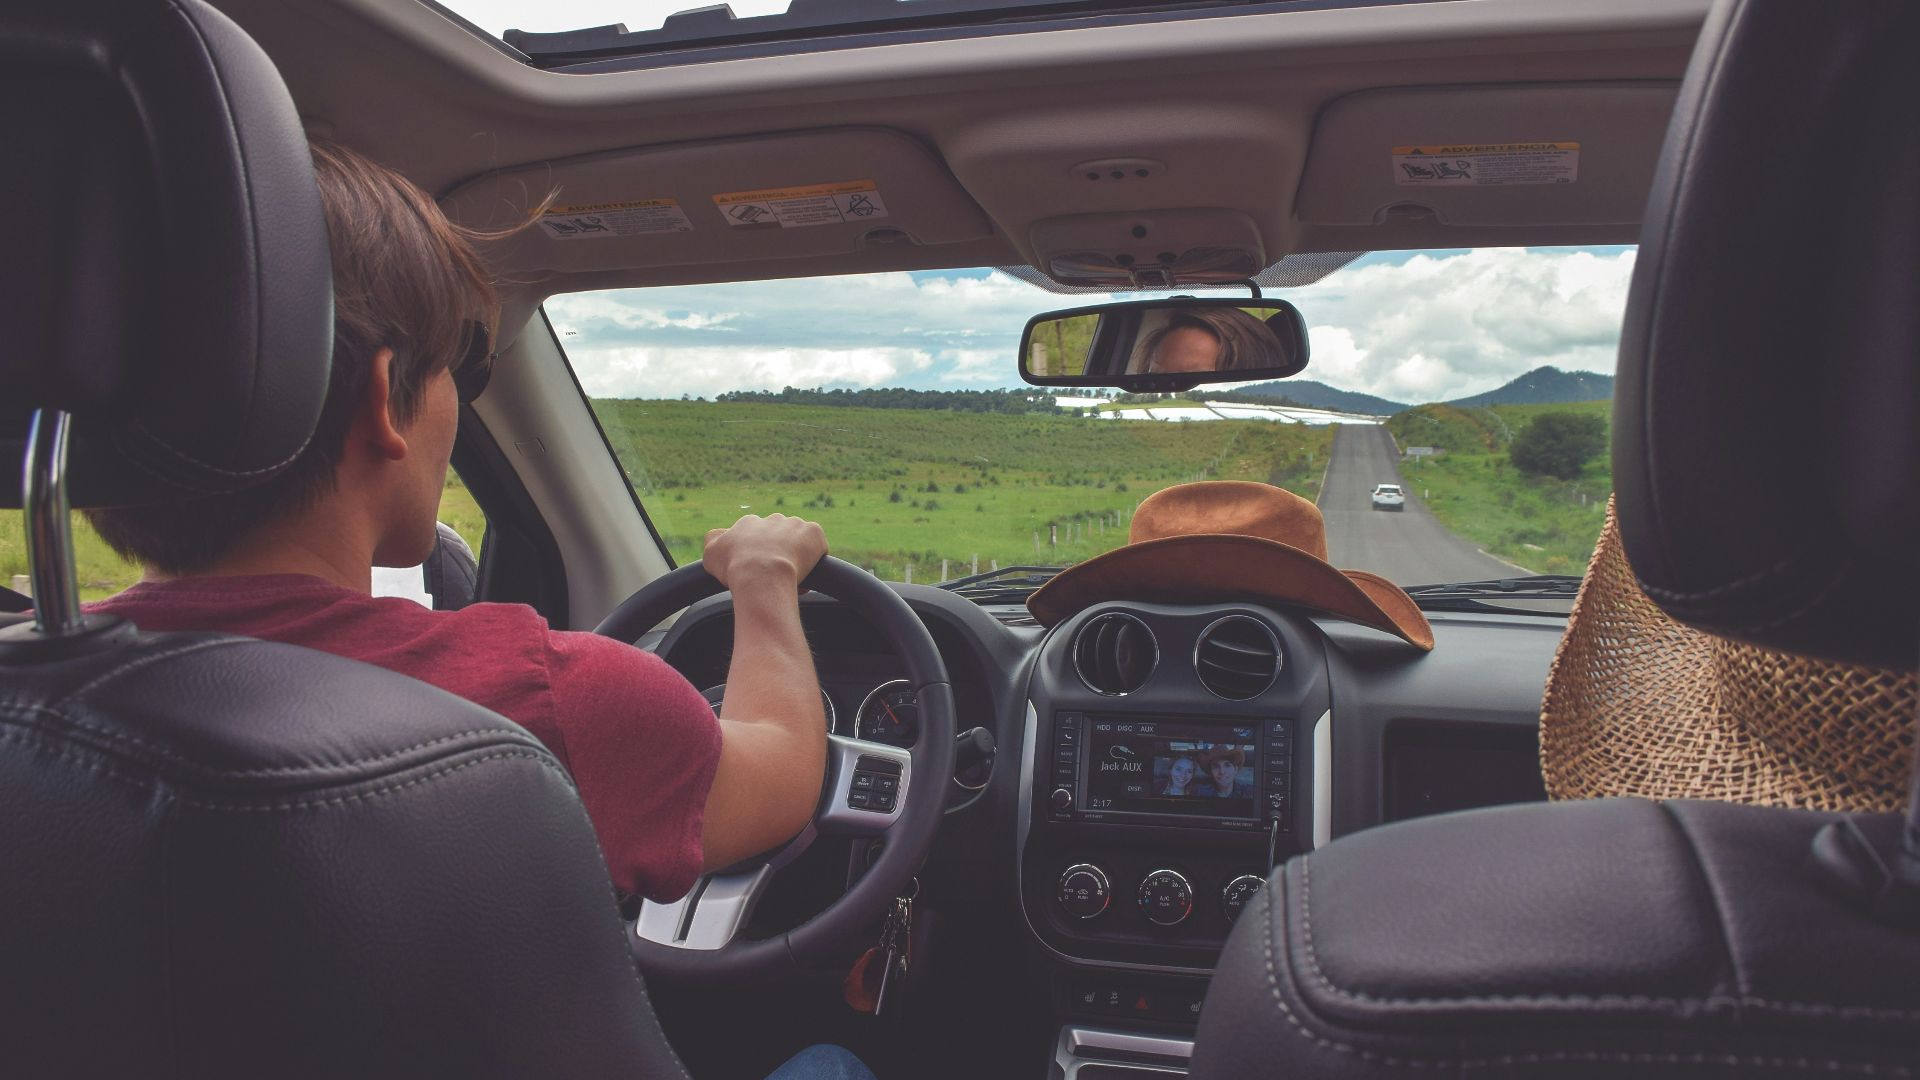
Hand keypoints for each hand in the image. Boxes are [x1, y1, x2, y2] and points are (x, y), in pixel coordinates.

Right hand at [703, 514, 827, 589]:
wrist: (762, 575)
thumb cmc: (735, 568)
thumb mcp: (711, 554)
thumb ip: (713, 541)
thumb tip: (717, 536)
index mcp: (748, 524)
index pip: (755, 537)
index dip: (758, 557)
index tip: (758, 573)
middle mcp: (772, 519)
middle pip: (778, 538)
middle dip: (778, 556)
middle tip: (775, 577)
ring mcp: (795, 524)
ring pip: (798, 542)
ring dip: (796, 558)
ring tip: (791, 580)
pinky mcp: (814, 533)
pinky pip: (818, 546)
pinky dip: (815, 560)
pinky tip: (807, 576)